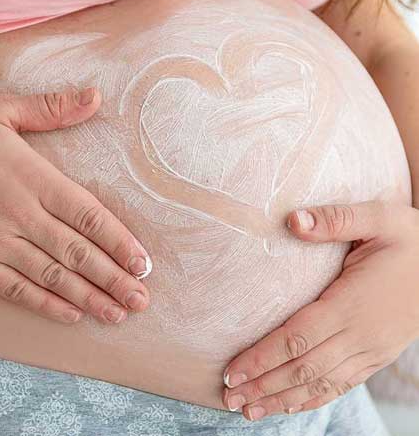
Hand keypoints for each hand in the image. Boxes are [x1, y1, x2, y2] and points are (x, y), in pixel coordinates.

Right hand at [0, 88, 151, 324]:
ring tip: (117, 314)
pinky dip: (45, 304)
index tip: (143, 263)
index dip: (119, 242)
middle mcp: (19, 215)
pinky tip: (71, 315)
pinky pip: (14, 288)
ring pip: (51, 276)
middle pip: (77, 253)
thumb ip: (51, 109)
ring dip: (88, 297)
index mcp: (32, 178)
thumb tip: (96, 97)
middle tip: (141, 301)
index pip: (88, 215)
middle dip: (113, 279)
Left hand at [222, 200, 418, 419]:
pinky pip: (341, 386)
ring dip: (282, 400)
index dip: (262, 358)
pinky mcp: (376, 356)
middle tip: (228, 398)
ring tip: (248, 410)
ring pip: (320, 384)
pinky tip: (291, 406)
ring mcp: (370, 350)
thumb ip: (334, 219)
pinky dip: (312, 399)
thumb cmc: (410, 240)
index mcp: (351, 303)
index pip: (297, 338)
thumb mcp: (378, 218)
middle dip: (262, 386)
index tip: (232, 372)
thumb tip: (293, 220)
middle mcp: (360, 335)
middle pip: (302, 369)